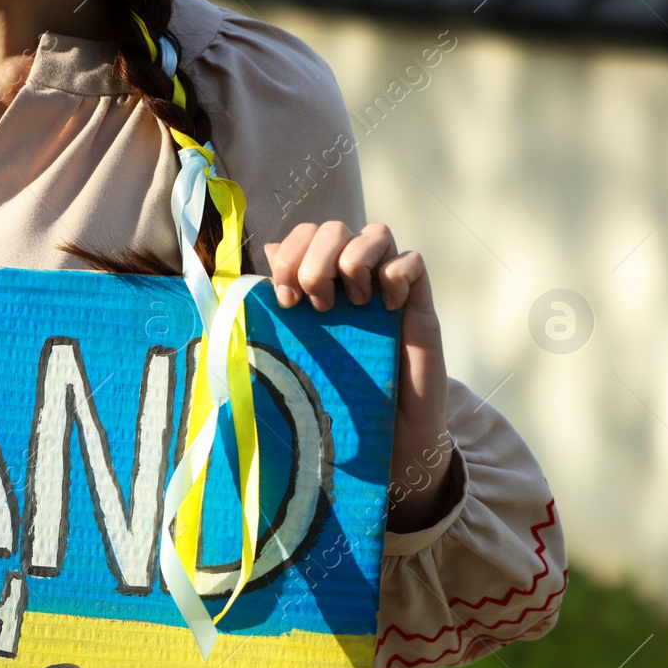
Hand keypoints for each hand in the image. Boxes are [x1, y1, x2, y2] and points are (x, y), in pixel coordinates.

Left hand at [264, 221, 452, 532]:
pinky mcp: (419, 305)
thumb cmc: (335, 402)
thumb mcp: (294, 359)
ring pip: (376, 233)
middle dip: (315, 257)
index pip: (303, 236)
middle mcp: (351, 281)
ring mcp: (386, 289)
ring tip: (349, 305)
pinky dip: (396, 275)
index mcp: (317, 286)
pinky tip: (385, 309)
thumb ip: (271, 319)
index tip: (282, 298)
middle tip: (312, 303)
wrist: (387, 441)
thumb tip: (248, 272)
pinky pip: (413, 261)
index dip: (289, 254)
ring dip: (354, 260)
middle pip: (335, 226)